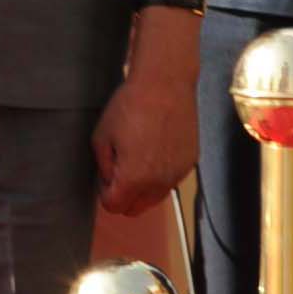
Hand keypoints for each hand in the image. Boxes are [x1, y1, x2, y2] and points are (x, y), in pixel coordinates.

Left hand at [92, 28, 200, 216]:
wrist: (166, 84)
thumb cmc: (129, 106)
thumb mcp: (102, 136)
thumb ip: (103, 166)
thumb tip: (109, 180)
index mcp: (134, 179)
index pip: (114, 206)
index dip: (105, 193)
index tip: (105, 175)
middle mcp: (158, 183)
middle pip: (136, 209)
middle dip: (124, 197)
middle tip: (118, 171)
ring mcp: (177, 174)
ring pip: (155, 198)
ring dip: (143, 188)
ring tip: (138, 157)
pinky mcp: (190, 163)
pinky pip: (170, 181)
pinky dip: (160, 174)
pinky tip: (156, 148)